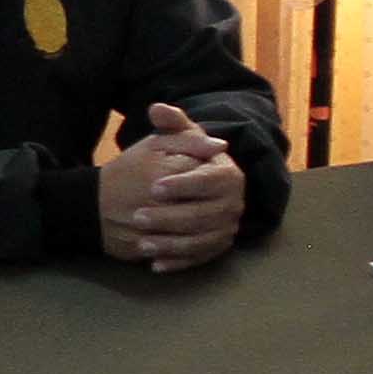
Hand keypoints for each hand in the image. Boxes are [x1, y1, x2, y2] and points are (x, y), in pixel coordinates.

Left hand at [97, 102, 247, 271]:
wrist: (183, 189)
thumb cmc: (179, 160)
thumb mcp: (175, 139)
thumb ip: (170, 123)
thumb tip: (157, 109)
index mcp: (229, 174)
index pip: (210, 180)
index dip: (184, 184)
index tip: (154, 187)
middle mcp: (234, 203)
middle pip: (205, 214)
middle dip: (170, 218)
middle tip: (138, 217)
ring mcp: (227, 228)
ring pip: (201, 240)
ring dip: (171, 245)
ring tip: (142, 244)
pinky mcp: (217, 247)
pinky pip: (199, 259)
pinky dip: (178, 263)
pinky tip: (155, 264)